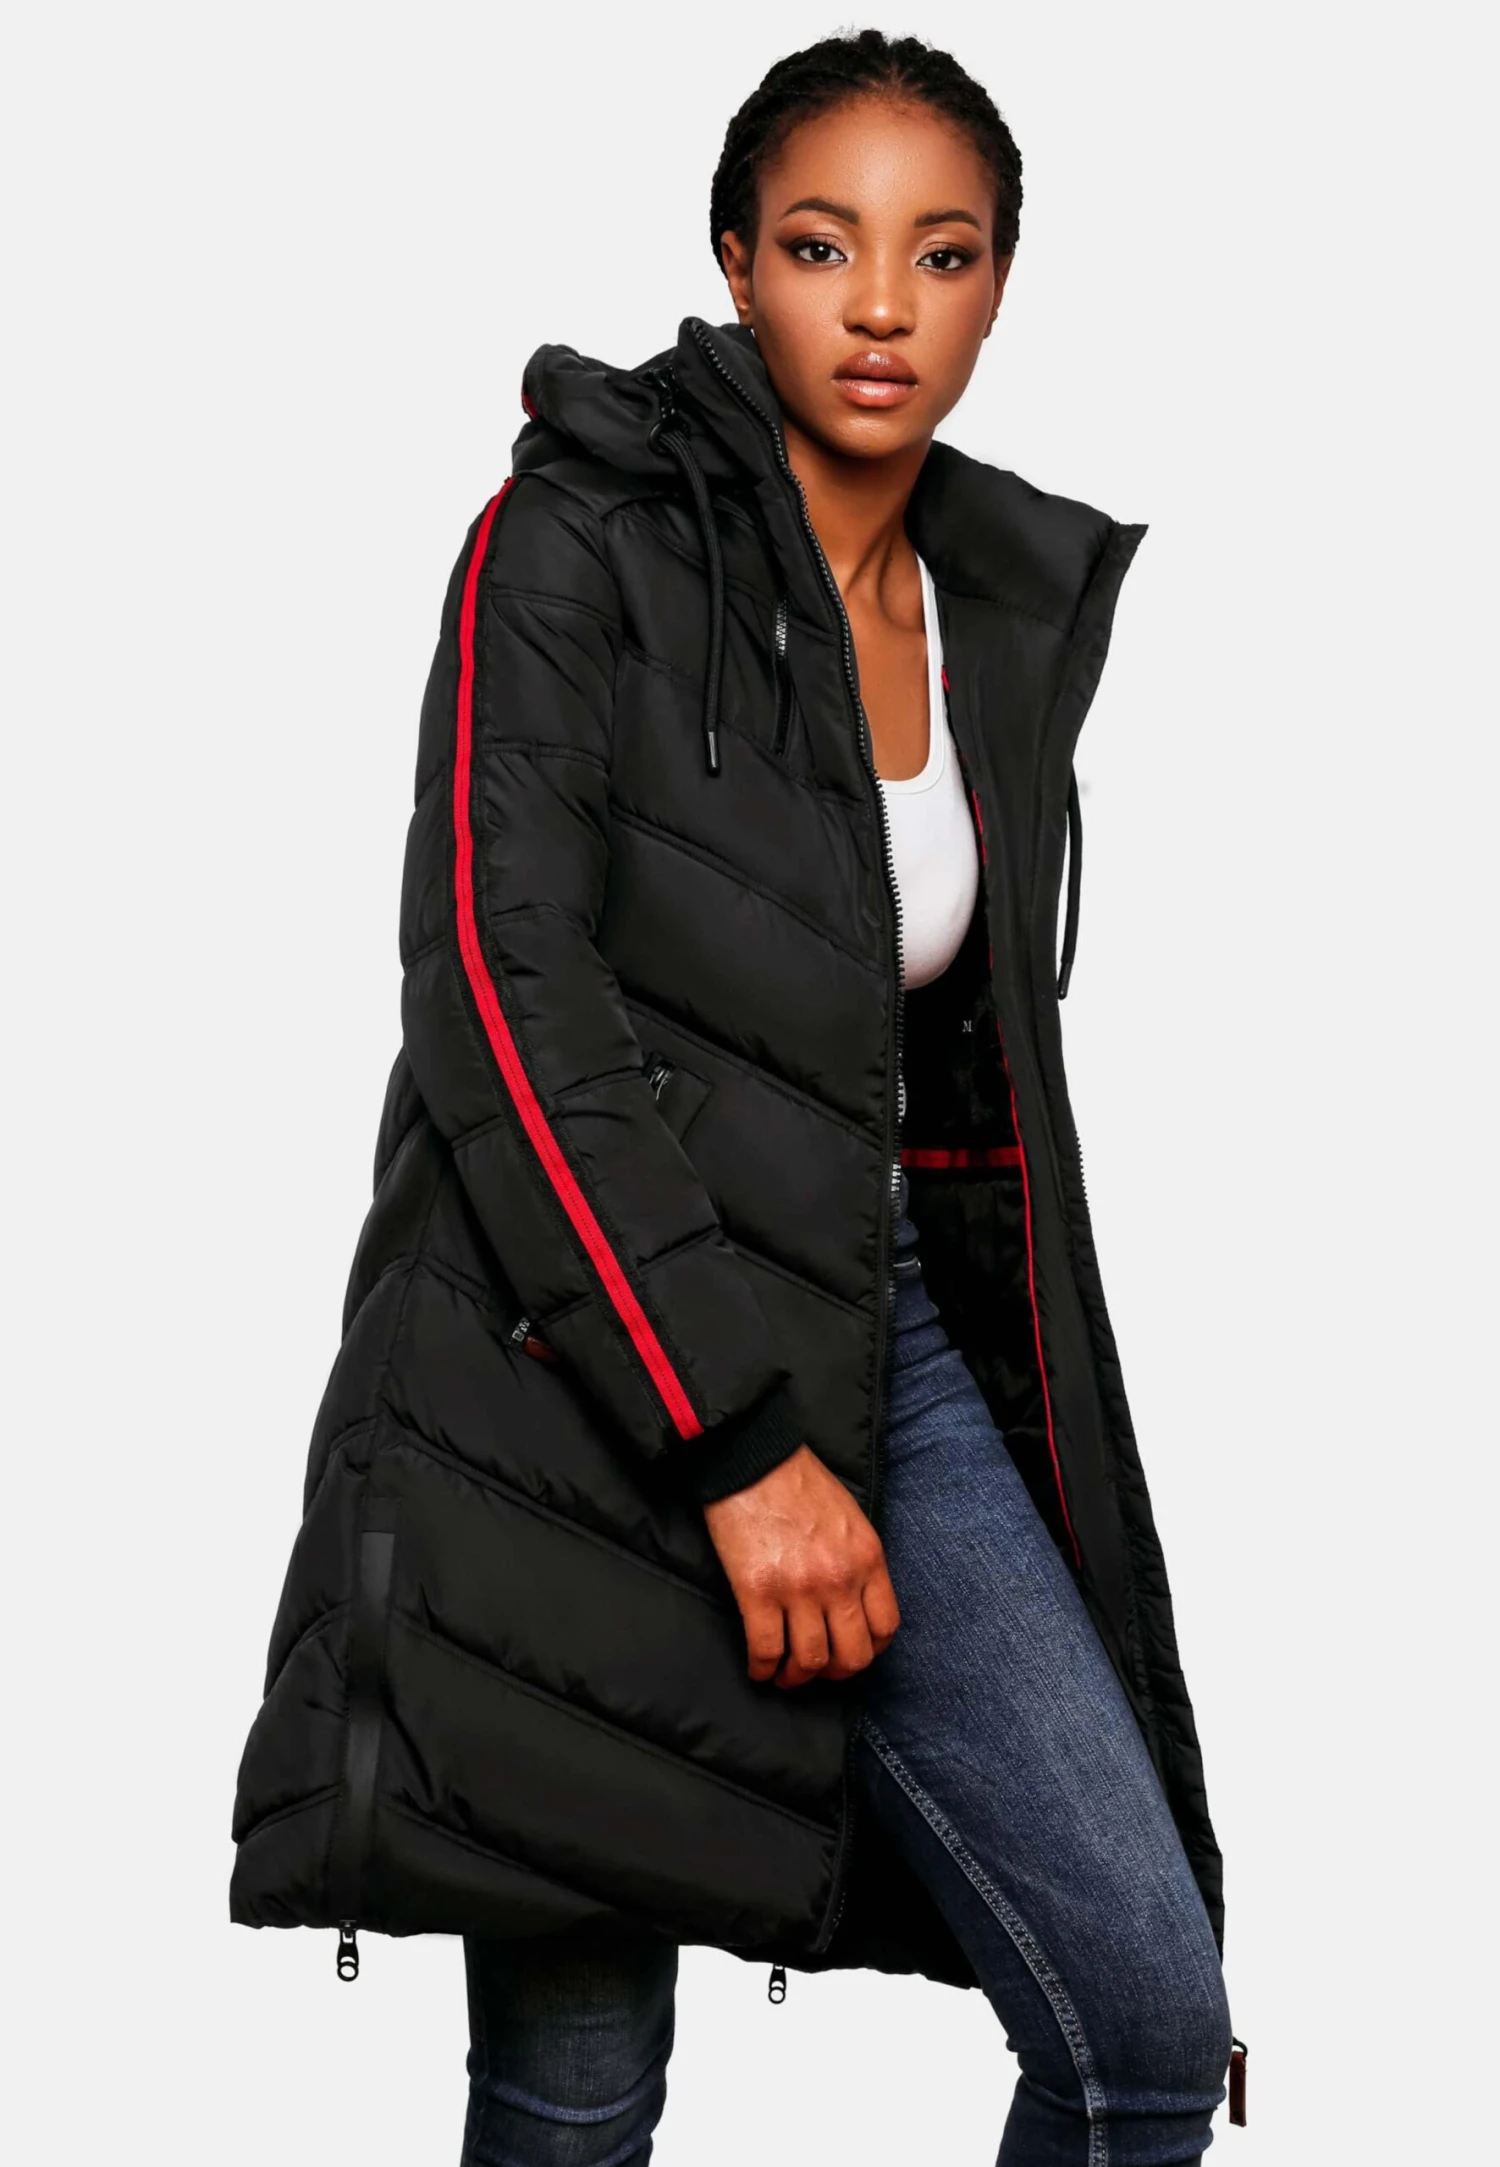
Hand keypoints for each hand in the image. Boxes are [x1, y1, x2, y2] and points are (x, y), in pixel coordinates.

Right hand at [702, 1444, 901, 1686]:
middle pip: (852, 1655)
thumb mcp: (851, 1519)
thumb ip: (858, 1562)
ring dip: (797, 1677)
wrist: (752, 1459)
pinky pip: (766, 1649)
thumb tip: (853, 1602)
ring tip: (785, 1674)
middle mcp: (839, 1580)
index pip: (884, 1627)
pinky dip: (762, 1668)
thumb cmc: (800, 1483)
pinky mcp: (758, 1592)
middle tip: (819, 1671)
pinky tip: (758, 1668)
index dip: (869, 1650)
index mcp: (867, 1559)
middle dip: (836, 1673)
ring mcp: (799, 1589)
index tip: (851, 1651)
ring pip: (810, 1661)